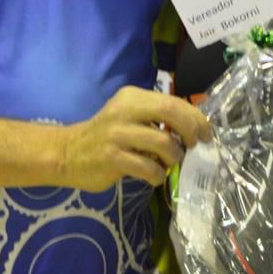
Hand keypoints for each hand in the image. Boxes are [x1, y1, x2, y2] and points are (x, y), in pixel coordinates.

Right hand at [60, 86, 210, 191]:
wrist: (67, 153)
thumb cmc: (105, 135)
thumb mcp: (128, 116)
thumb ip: (156, 117)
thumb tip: (194, 127)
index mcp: (132, 97)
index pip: (173, 102)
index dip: (195, 118)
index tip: (205, 133)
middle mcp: (125, 111)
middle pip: (171, 113)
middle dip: (190, 131)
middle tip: (194, 146)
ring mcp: (118, 134)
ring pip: (164, 144)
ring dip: (174, 158)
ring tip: (168, 163)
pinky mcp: (113, 158)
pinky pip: (149, 168)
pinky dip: (158, 175)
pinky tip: (153, 176)